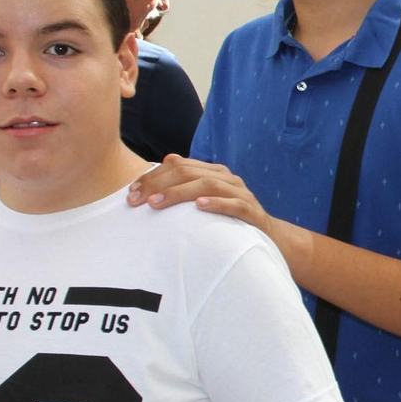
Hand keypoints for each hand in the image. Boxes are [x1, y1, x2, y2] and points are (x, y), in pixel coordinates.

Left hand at [127, 155, 275, 236]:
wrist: (270, 238)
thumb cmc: (231, 221)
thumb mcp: (208, 200)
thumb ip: (188, 185)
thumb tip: (165, 163)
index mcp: (214, 172)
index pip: (178, 165)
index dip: (152, 176)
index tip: (131, 193)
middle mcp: (227, 178)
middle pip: (188, 172)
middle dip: (157, 184)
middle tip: (136, 200)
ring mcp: (240, 193)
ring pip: (207, 185)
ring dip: (178, 193)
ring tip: (156, 203)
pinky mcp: (252, 212)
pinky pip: (234, 204)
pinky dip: (216, 204)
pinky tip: (199, 207)